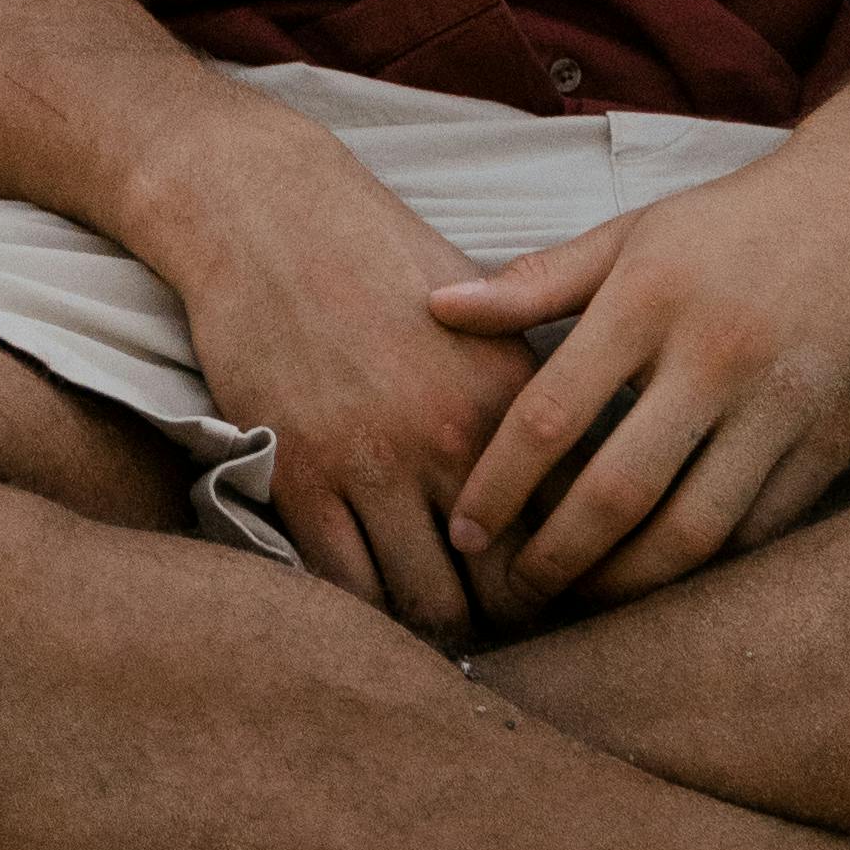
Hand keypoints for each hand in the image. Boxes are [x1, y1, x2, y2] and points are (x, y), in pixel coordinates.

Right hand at [148, 109, 542, 638]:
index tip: (559, 593)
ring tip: (444, 629)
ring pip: (428, 605)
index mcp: (510, 400)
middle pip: (505, 587)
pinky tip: (378, 608)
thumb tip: (579, 473)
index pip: (567, 526)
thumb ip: (528, 399)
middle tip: (503, 631)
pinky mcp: (299, 477)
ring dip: (442, 631)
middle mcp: (450, 441)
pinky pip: (345, 586)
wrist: (270, 218)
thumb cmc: (380, 259)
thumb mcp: (485, 315)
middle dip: (510, 622)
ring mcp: (371, 465)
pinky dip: (368, 614)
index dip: (570, 576)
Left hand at [434, 151, 849, 615]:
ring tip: (579, 596)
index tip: (464, 531)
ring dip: (625, 581)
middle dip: (553, 557)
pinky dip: (705, 567)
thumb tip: (437, 311)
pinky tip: (659, 577)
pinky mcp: (830, 441)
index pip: (551, 414)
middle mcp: (716, 357)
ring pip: (693, 529)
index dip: (497, 485)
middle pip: (618, 490)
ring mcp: (779, 406)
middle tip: (512, 589)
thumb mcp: (630, 234)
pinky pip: (758, 531)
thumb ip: (536, 282)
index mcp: (650, 299)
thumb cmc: (731, 224)